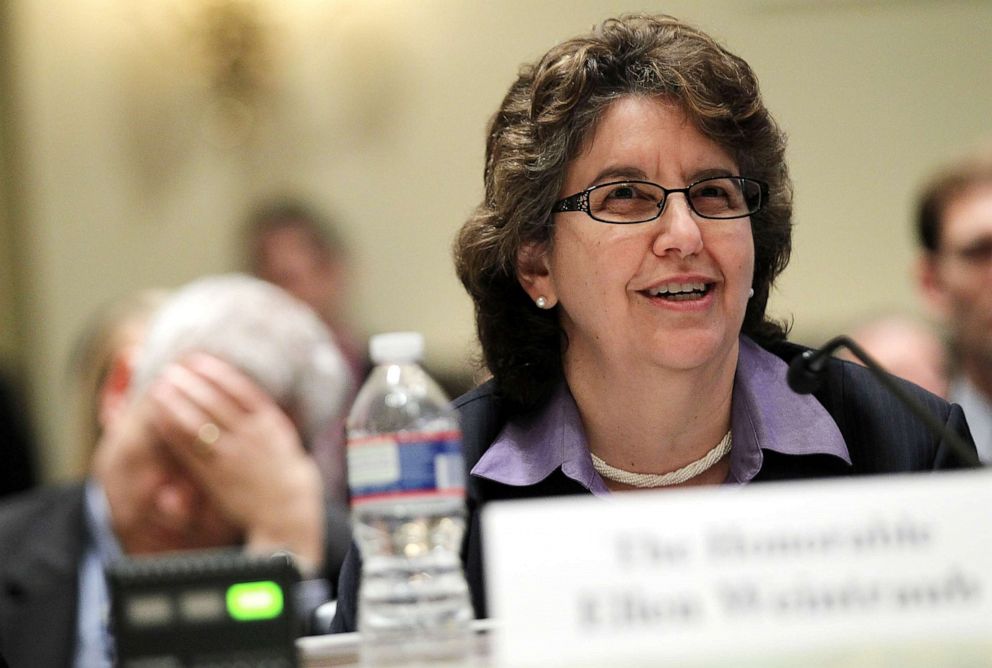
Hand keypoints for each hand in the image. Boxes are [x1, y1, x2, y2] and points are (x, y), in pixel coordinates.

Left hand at [146, 353, 325, 572]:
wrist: (289, 512)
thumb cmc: (287, 475)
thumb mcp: (284, 439)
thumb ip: (265, 419)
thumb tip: (248, 396)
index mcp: (272, 423)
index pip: (241, 390)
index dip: (217, 373)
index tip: (199, 359)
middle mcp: (252, 435)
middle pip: (215, 402)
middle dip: (192, 383)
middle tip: (171, 369)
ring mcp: (234, 455)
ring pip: (200, 422)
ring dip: (177, 403)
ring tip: (160, 388)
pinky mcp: (218, 475)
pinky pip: (192, 448)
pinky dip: (175, 431)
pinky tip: (161, 418)